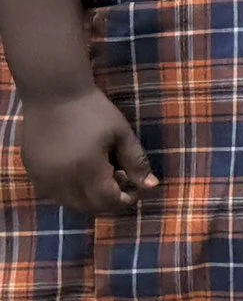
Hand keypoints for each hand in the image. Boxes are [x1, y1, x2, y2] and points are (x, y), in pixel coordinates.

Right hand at [20, 87, 155, 214]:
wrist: (54, 93)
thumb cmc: (93, 110)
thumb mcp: (121, 133)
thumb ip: (136, 162)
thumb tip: (151, 186)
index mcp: (87, 169)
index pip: (108, 201)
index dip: (126, 200)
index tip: (137, 189)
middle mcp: (62, 180)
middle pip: (89, 207)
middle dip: (110, 200)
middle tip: (122, 180)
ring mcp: (44, 178)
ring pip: (71, 203)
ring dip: (90, 198)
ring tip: (104, 174)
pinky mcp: (33, 173)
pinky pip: (55, 193)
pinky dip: (72, 191)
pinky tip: (82, 173)